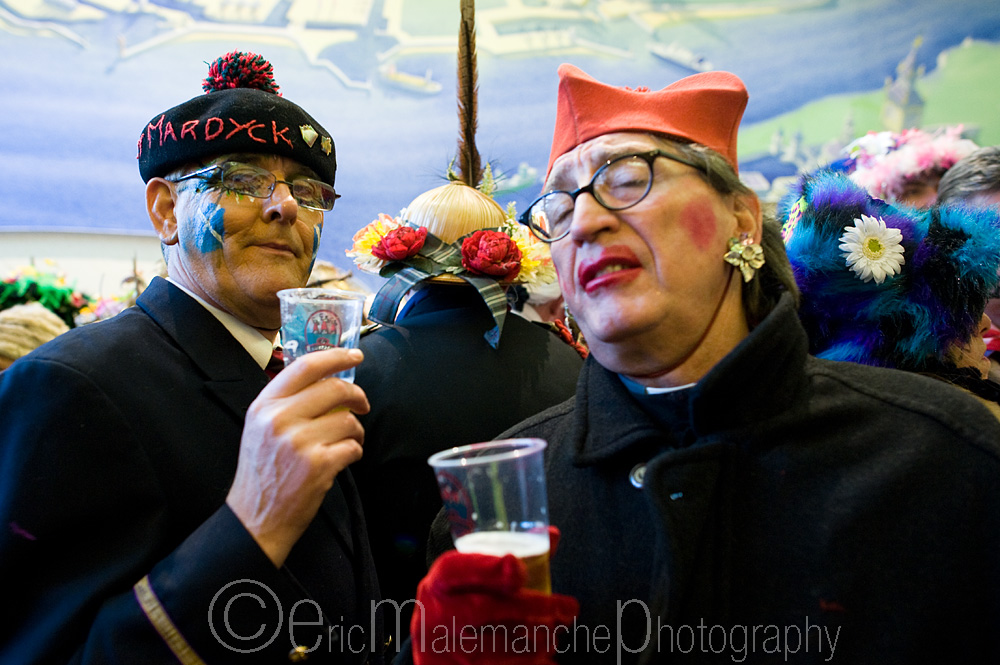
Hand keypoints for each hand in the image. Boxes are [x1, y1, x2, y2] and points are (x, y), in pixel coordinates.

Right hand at [227, 348, 369, 566]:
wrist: (255, 518)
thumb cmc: (262, 472)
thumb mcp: (260, 428)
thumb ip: (287, 402)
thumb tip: (327, 379)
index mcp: (264, 405)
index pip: (305, 366)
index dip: (336, 357)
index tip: (355, 355)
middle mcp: (279, 419)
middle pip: (335, 389)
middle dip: (357, 396)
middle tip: (362, 406)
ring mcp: (299, 442)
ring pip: (348, 420)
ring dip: (356, 431)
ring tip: (346, 442)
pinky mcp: (318, 465)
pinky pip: (353, 446)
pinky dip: (354, 452)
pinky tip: (342, 459)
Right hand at [411, 528, 578, 664]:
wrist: (430, 647)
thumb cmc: (461, 601)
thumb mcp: (471, 578)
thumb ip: (509, 560)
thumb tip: (553, 535)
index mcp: (438, 583)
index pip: (455, 570)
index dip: (486, 567)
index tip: (517, 565)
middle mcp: (435, 615)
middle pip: (482, 609)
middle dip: (531, 607)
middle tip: (568, 608)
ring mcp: (443, 649)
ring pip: (494, 645)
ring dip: (536, 640)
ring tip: (559, 633)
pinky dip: (527, 664)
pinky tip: (547, 660)